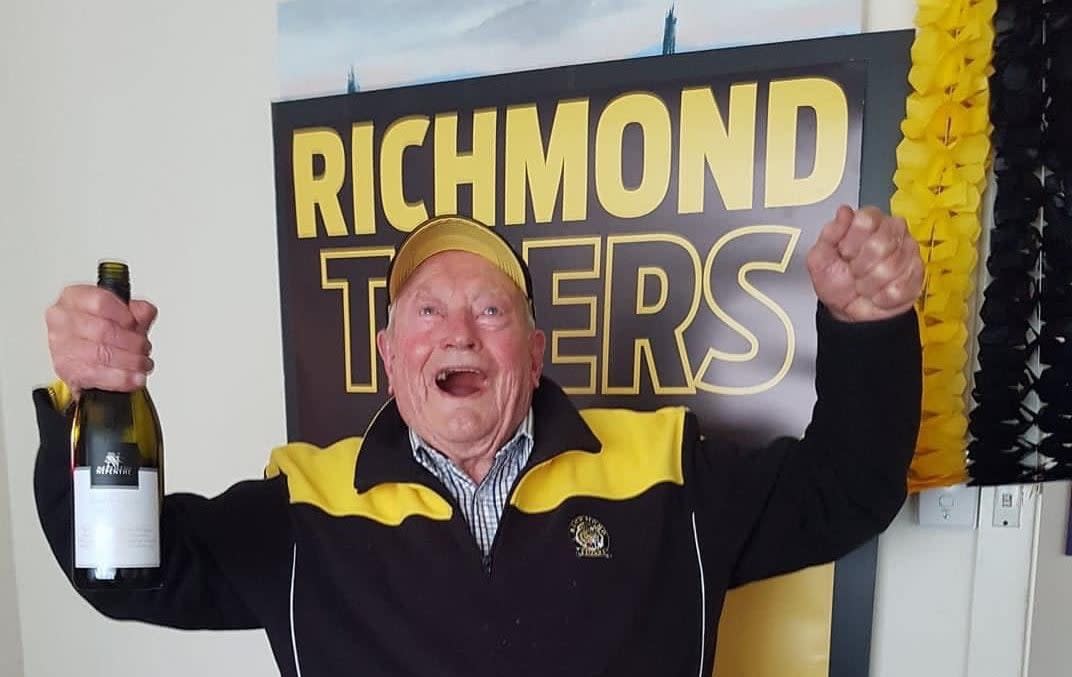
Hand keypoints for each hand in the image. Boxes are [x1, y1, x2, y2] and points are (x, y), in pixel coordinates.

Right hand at [45, 285, 157, 397]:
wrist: (83, 357)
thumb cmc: (99, 330)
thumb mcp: (122, 314)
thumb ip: (138, 310)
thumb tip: (144, 313)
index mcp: (74, 298)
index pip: (100, 302)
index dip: (124, 315)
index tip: (135, 324)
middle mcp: (62, 320)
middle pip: (103, 330)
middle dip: (132, 342)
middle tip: (144, 347)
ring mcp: (61, 346)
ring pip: (102, 354)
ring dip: (131, 361)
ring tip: (143, 363)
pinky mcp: (67, 370)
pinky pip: (98, 375)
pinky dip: (122, 378)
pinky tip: (135, 377)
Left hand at [806, 205, 923, 322]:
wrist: (847, 309)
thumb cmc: (835, 280)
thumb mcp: (820, 257)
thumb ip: (829, 233)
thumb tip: (843, 213)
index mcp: (868, 220)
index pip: (866, 220)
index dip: (851, 242)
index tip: (844, 253)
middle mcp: (892, 230)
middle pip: (881, 244)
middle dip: (860, 266)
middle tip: (853, 271)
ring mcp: (908, 251)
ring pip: (891, 268)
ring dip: (869, 284)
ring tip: (863, 283)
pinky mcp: (916, 274)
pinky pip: (900, 287)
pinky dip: (882, 297)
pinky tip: (877, 293)